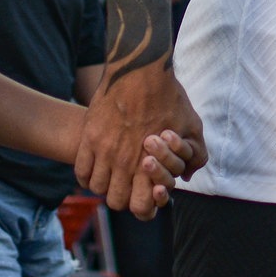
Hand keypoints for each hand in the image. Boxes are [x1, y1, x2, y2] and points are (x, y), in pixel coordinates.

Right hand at [75, 63, 206, 213]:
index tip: (142, 194)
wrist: (141, 68)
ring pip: (97, 188)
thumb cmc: (169, 96)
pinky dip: (86, 174)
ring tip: (110, 172)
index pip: (142, 208)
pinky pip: (81, 171)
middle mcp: (127, 162)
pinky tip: (95, 164)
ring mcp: (105, 151)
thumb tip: (187, 177)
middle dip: (122, 196)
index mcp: (152, 163)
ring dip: (104, 184)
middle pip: (116, 202)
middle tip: (125, 183)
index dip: (142, 207)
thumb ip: (195, 156)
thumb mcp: (192, 126)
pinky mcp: (90, 137)